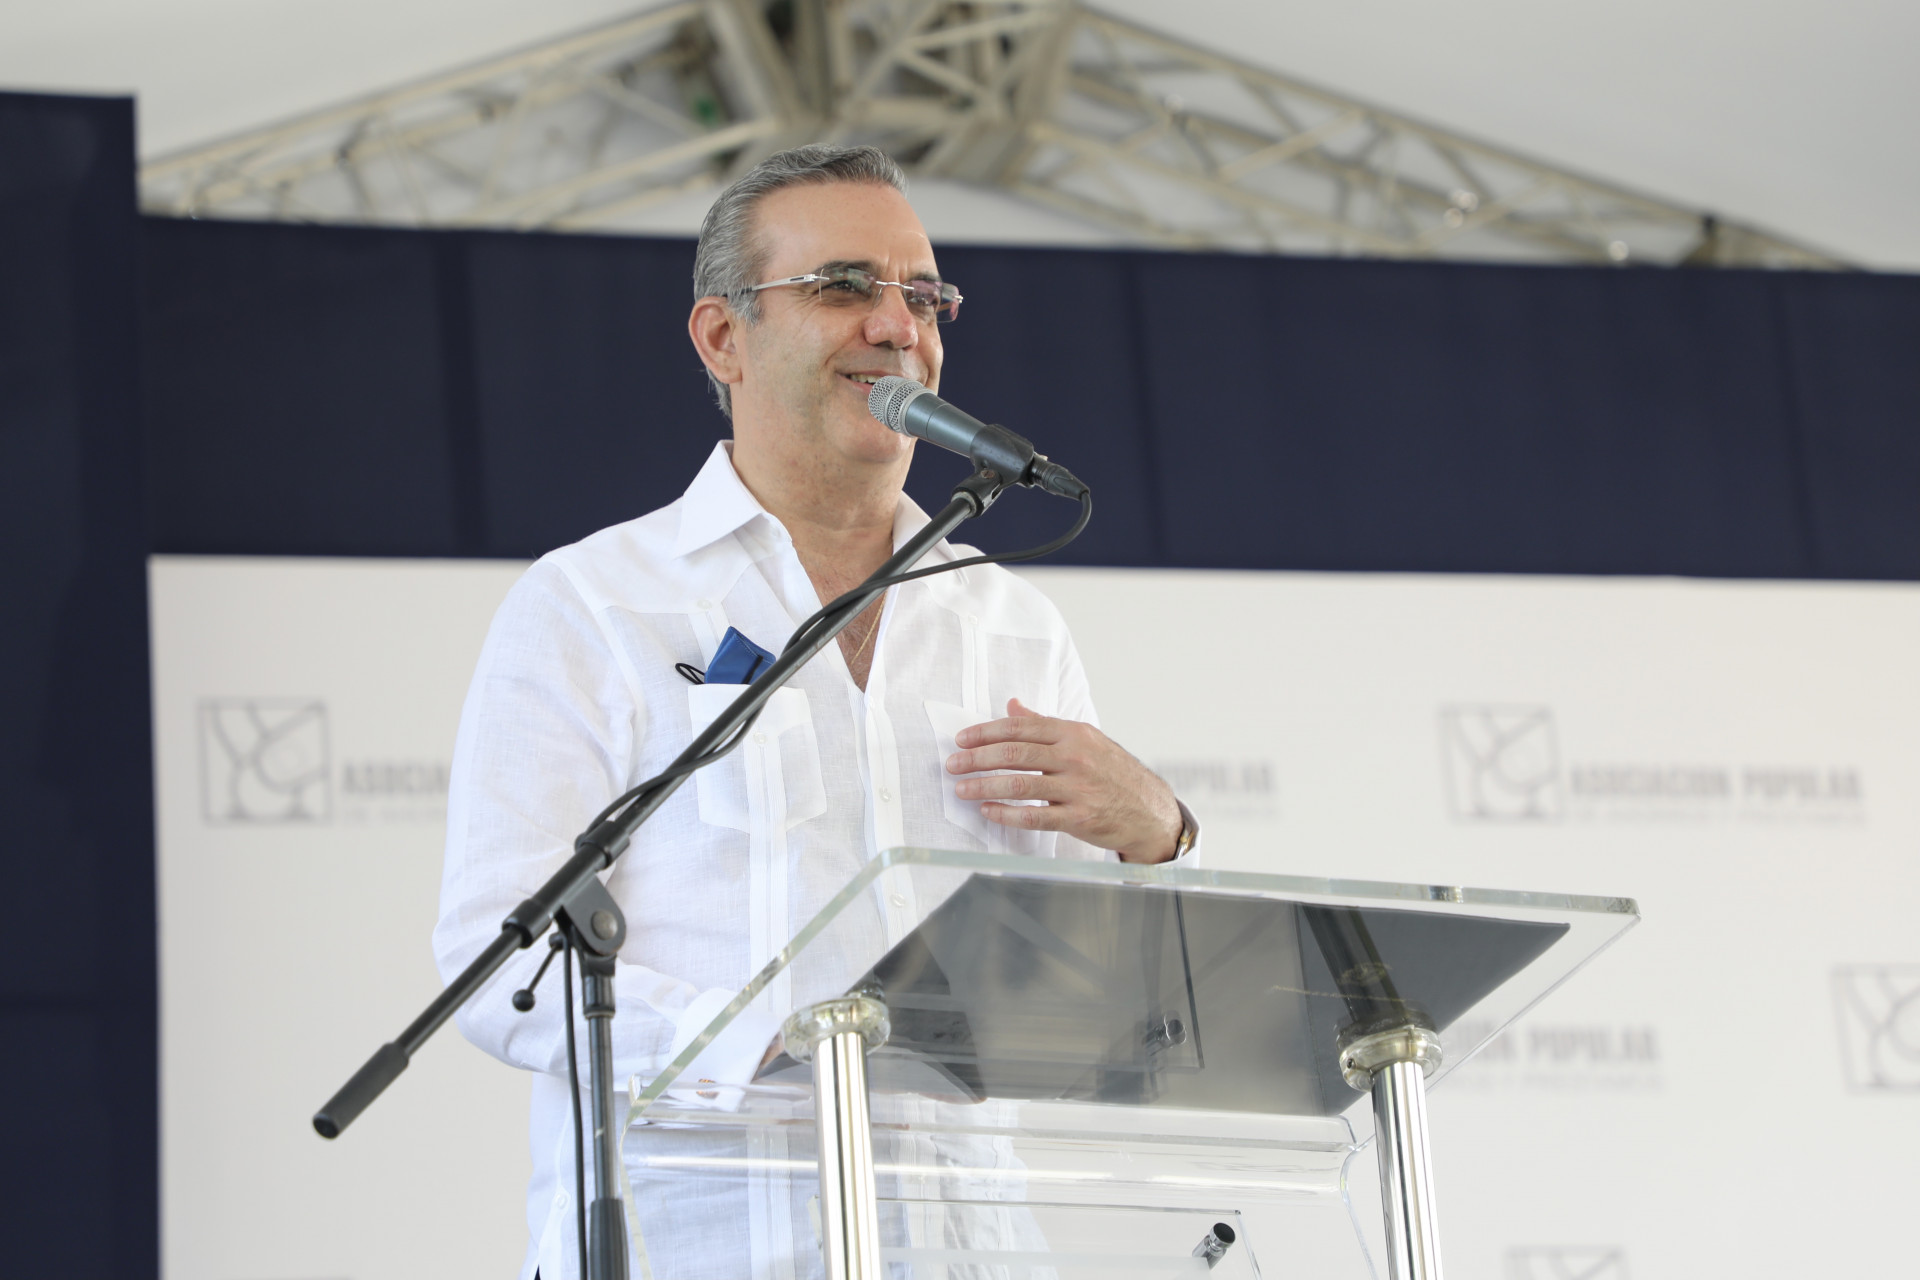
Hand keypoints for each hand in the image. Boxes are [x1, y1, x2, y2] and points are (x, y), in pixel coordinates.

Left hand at [946, 698, 1182, 862]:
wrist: (1150, 810)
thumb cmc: (1112, 773)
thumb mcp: (1084, 740)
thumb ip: (1045, 724)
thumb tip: (1013, 705)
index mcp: (1073, 733)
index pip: (1020, 728)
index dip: (985, 732)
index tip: (961, 740)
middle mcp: (1075, 757)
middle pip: (1015, 754)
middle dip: (977, 759)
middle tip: (953, 765)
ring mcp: (1078, 789)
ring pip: (1020, 785)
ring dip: (985, 786)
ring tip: (961, 789)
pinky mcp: (1079, 818)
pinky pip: (1035, 817)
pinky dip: (1007, 814)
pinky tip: (988, 812)